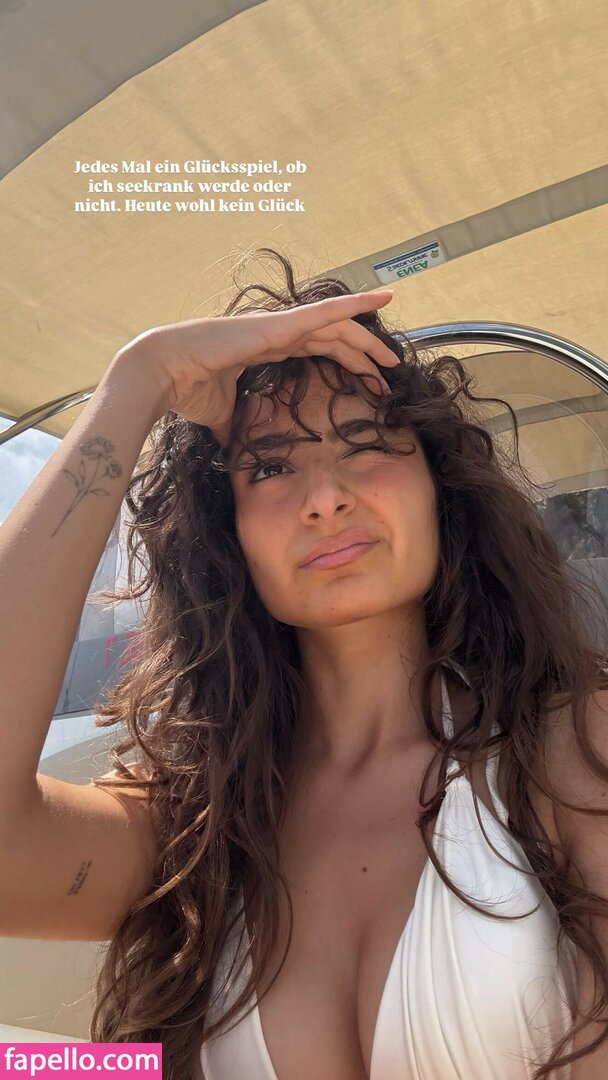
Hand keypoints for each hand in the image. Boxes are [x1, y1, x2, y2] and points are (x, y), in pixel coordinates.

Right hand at [115, 289, 398, 445]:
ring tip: (393, 357)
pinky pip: (327, 312)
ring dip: (368, 340)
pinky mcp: (280, 324)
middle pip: (333, 338)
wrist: (164, 374)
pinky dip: (357, 303)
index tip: (367, 383)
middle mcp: (278, 331)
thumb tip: (237, 450)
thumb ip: (237, 426)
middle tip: (388, 374)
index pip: (317, 350)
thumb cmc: (188, 390)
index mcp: (268, 347)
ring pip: (337, 326)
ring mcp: (280, 324)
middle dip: (363, 355)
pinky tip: (383, 298)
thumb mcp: (223, 415)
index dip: (344, 364)